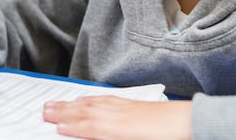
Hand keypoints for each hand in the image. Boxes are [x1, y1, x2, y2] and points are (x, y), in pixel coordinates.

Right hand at [43, 97, 191, 139]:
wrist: (191, 125)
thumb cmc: (166, 139)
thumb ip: (111, 136)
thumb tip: (92, 133)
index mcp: (121, 129)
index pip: (91, 127)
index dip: (72, 127)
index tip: (55, 127)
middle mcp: (120, 115)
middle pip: (87, 112)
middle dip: (64, 112)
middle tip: (44, 111)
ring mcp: (125, 107)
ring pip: (93, 104)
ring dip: (71, 104)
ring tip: (55, 104)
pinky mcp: (132, 104)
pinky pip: (105, 99)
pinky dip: (90, 98)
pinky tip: (84, 99)